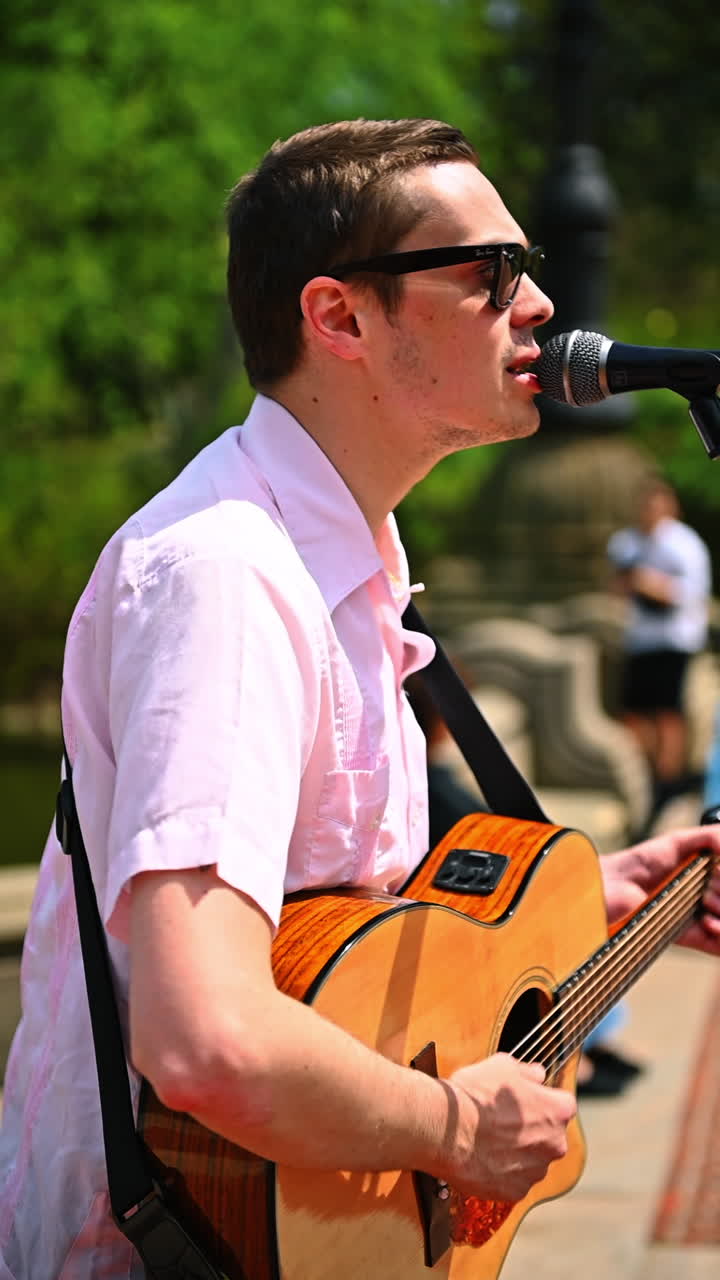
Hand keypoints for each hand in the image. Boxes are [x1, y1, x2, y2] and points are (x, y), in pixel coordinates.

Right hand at [440, 1053, 575, 1201]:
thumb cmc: (474, 1095)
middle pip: (550, 1136)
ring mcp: (536, 1171)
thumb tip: (537, 1074)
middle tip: (503, 1120)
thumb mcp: (502, 1065)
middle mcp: (555, 1144)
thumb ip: (527, 1072)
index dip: (542, 1100)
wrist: (446, 1131)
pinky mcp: (515, 1192)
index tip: (526, 1099)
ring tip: (487, 1139)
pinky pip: (513, 1180)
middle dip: (532, 1129)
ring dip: (517, 1152)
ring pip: (532, 1160)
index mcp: (558, 1111)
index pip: (562, 1104)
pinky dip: (502, 1172)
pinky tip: (482, 1157)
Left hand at [602, 826, 719, 955]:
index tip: (718, 871)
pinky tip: (710, 923)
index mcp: (705, 878)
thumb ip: (707, 837)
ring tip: (706, 901)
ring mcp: (697, 921)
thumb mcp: (676, 842)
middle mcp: (704, 901)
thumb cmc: (637, 864)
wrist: (609, 886)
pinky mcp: (687, 938)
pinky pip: (718, 947)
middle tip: (708, 887)